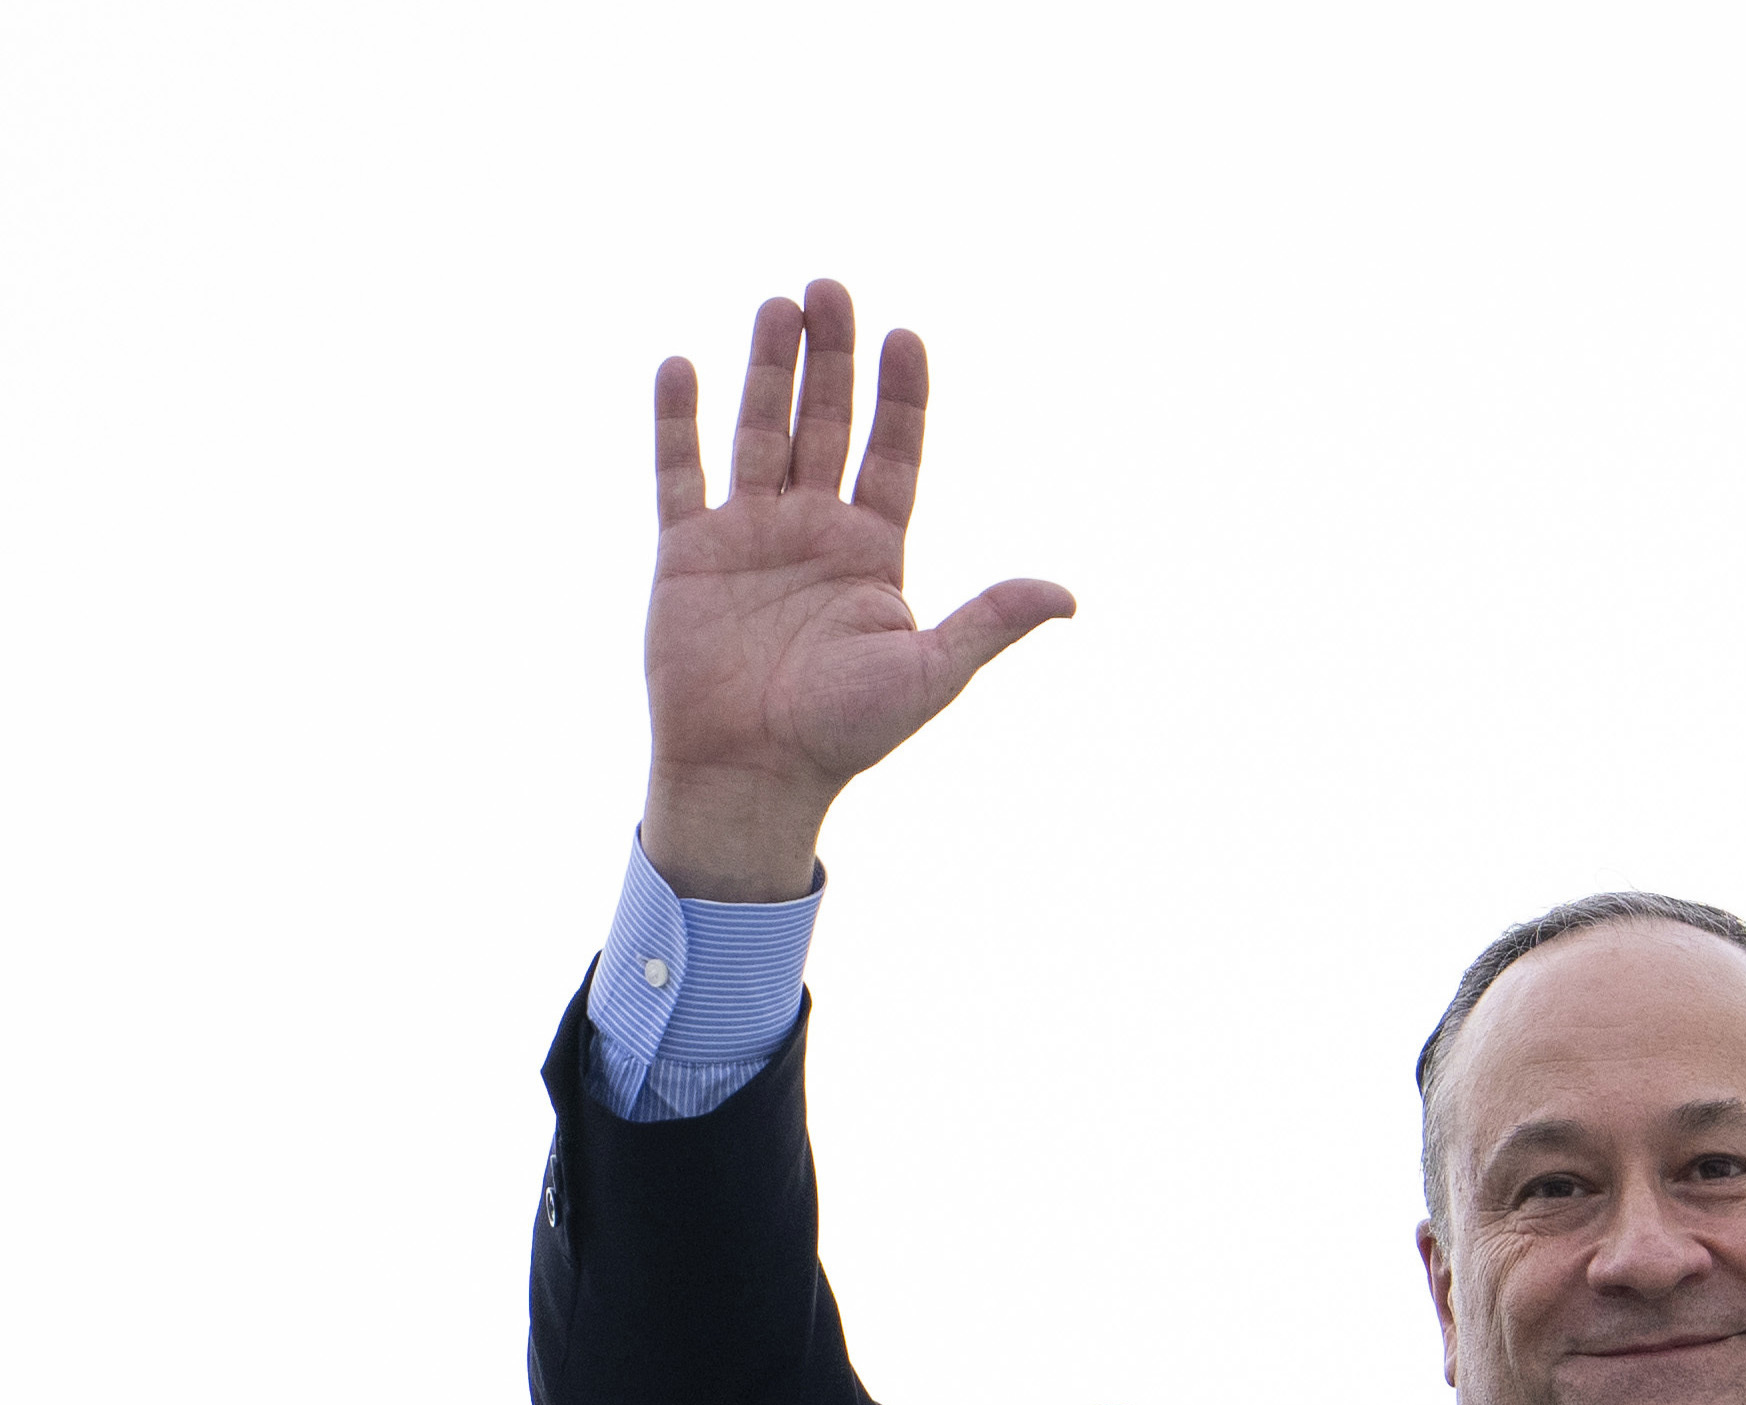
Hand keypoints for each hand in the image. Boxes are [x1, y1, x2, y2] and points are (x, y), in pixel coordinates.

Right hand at [637, 280, 1073, 899]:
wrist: (752, 774)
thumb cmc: (845, 733)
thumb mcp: (929, 673)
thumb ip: (989, 622)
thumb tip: (1067, 596)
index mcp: (874, 553)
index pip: (894, 454)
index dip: (902, 397)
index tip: (906, 336)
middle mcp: (814, 530)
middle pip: (827, 424)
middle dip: (831, 358)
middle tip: (832, 288)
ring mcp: (749, 534)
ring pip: (760, 432)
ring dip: (767, 370)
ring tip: (778, 304)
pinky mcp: (688, 551)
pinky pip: (680, 474)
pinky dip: (678, 422)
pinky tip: (684, 366)